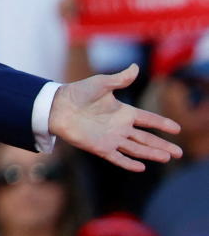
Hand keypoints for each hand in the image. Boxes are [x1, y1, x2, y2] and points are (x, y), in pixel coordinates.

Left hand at [49, 64, 181, 171]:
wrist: (56, 106)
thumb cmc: (77, 92)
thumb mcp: (101, 83)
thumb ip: (120, 79)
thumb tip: (135, 67)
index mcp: (122, 111)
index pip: (147, 119)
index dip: (162, 123)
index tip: (177, 128)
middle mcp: (119, 126)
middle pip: (146, 138)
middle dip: (163, 145)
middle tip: (179, 153)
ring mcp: (110, 138)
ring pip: (136, 148)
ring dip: (151, 153)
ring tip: (167, 157)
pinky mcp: (99, 147)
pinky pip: (117, 157)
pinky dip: (128, 163)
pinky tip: (141, 168)